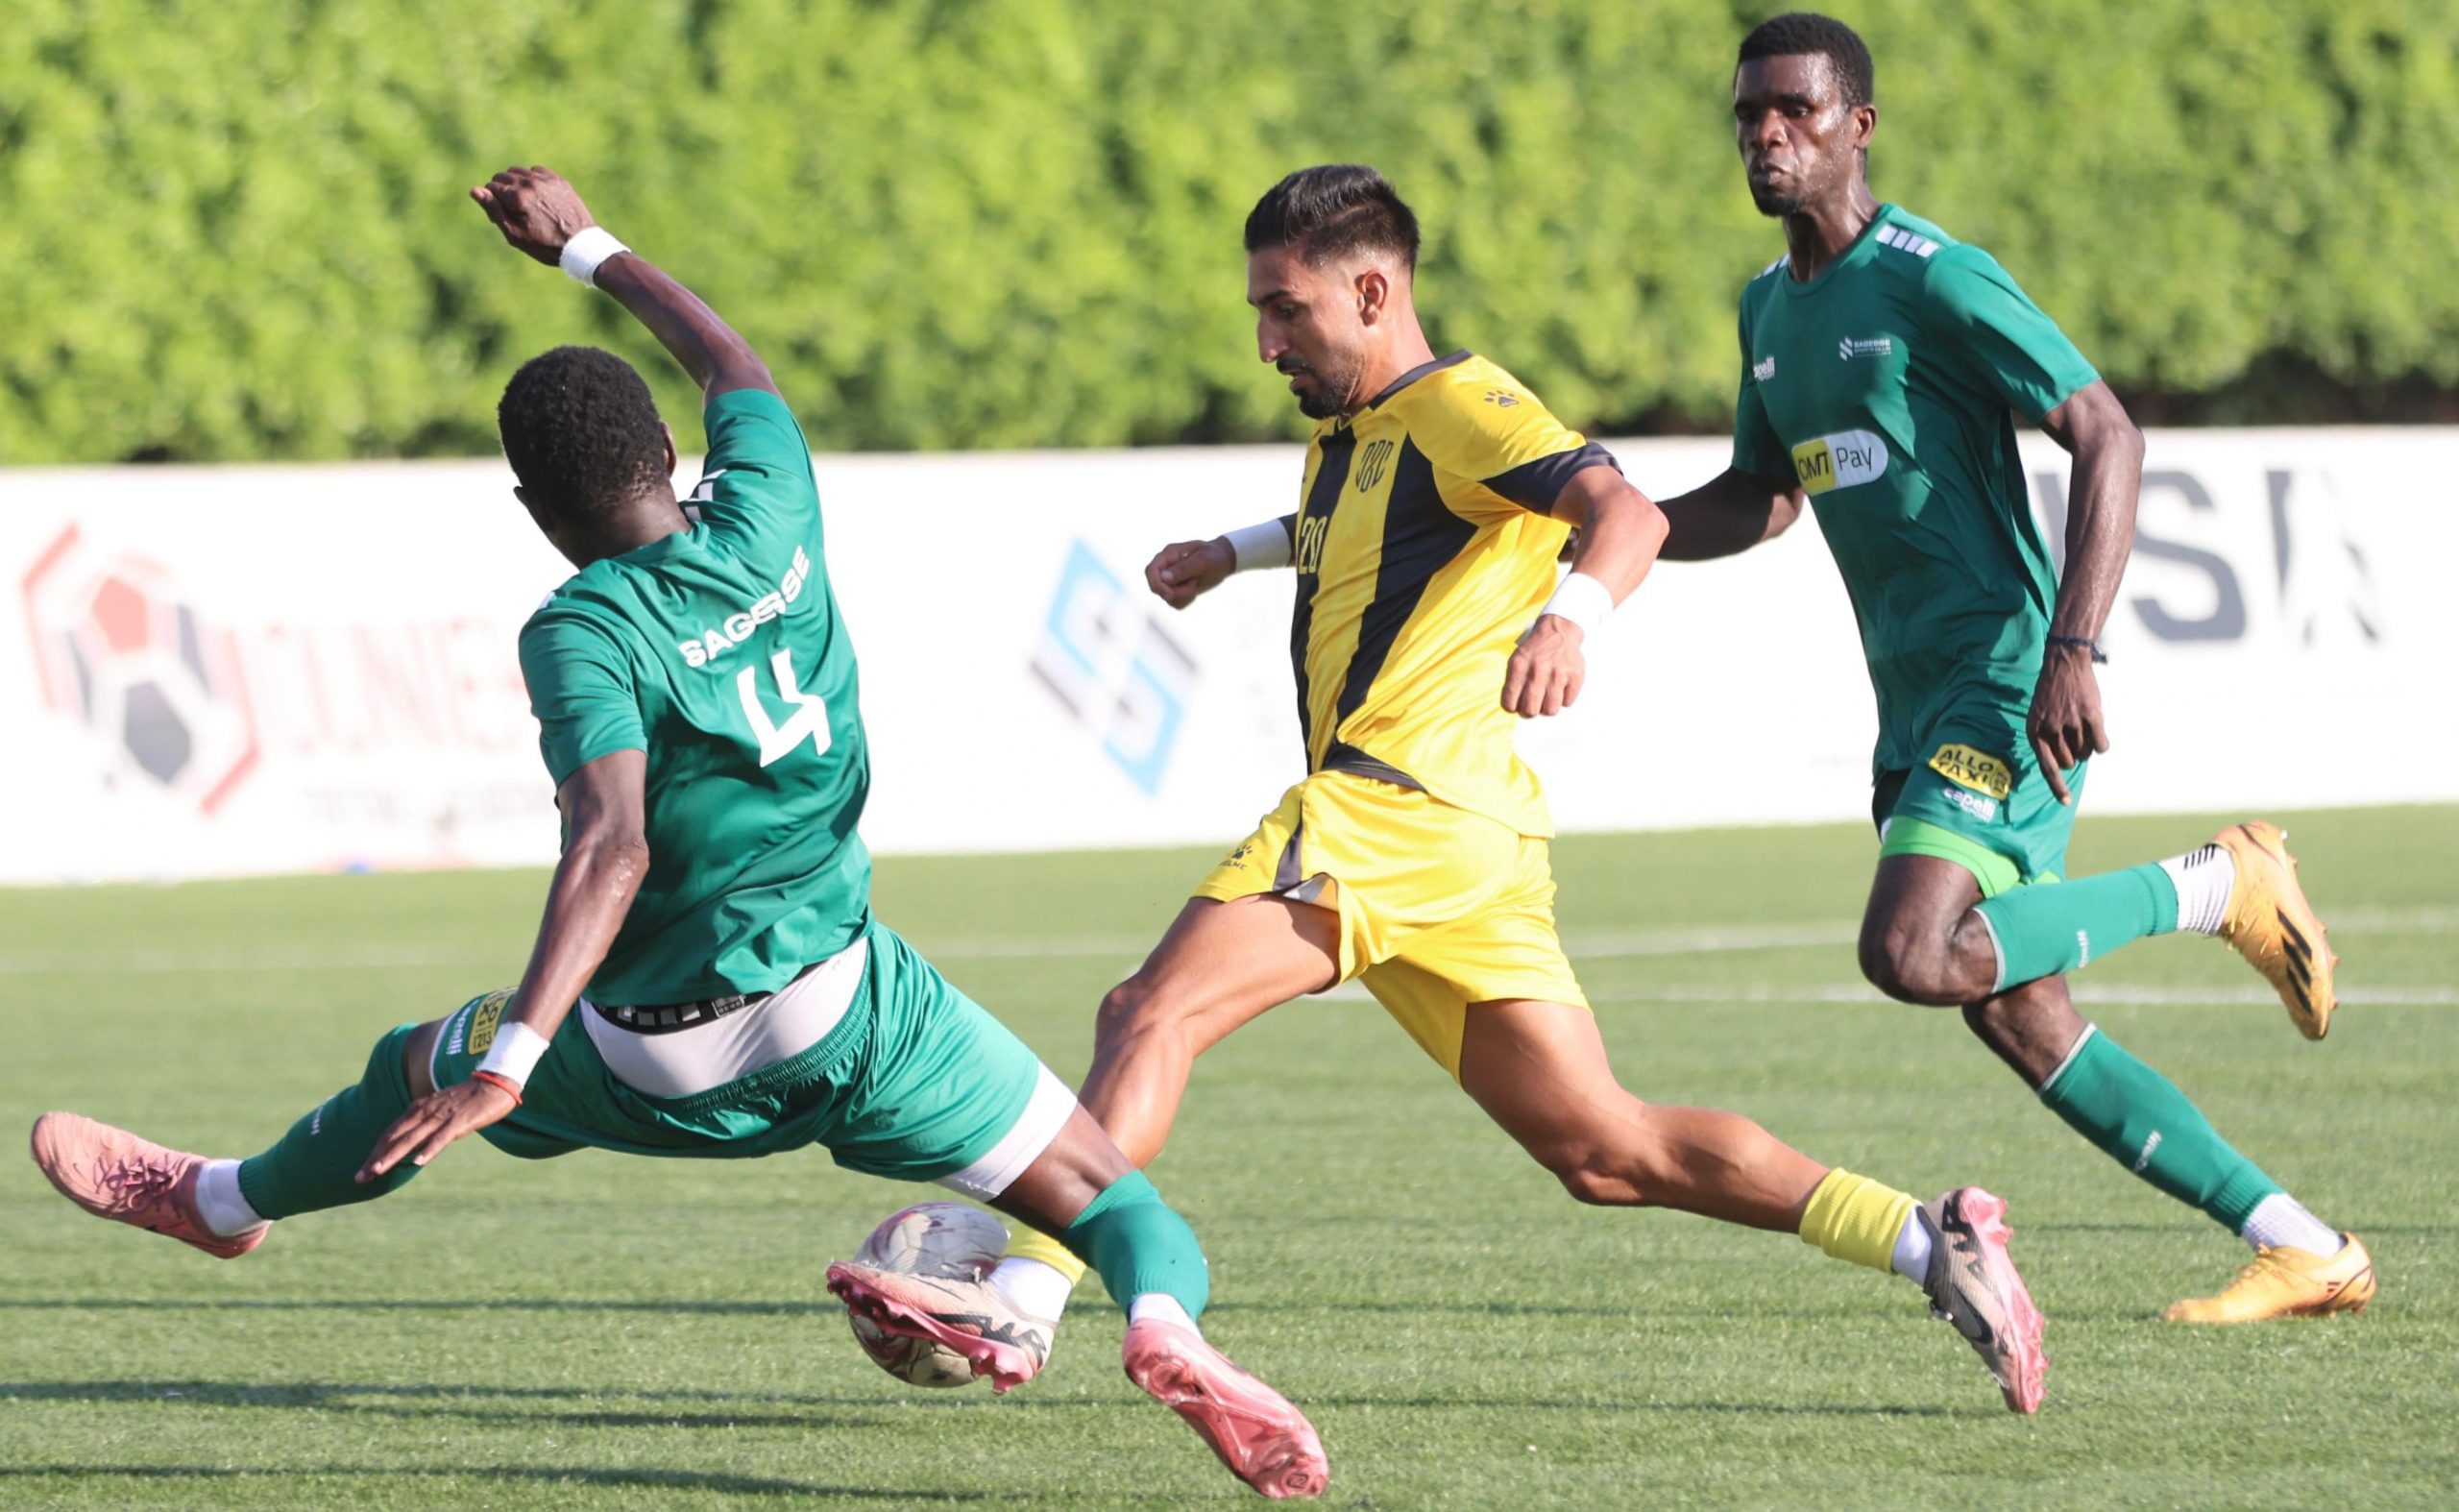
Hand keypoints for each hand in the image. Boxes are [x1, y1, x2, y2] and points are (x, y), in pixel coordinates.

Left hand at [357, 1077, 518, 1181]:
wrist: (496, 1082)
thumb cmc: (470, 1099)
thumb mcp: (441, 1110)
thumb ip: (427, 1124)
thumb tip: (414, 1146)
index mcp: (419, 1108)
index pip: (391, 1132)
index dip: (375, 1152)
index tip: (364, 1170)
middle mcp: (426, 1111)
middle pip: (395, 1137)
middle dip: (376, 1158)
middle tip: (360, 1177)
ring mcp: (442, 1116)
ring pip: (412, 1138)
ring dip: (393, 1155)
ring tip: (378, 1171)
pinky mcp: (460, 1120)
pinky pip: (442, 1137)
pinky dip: (429, 1149)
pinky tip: (418, 1162)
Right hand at [470, 166, 596, 267]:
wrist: (580, 245)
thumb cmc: (545, 245)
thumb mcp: (514, 234)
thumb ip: (494, 210)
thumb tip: (474, 190)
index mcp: (517, 196)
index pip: (491, 187)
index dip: (492, 202)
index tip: (501, 217)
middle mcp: (530, 183)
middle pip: (503, 176)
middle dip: (501, 191)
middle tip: (510, 210)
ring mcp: (546, 180)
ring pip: (518, 171)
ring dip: (514, 183)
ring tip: (522, 203)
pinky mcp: (559, 180)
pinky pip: (537, 171)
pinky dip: (531, 179)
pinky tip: (536, 195)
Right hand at [1145, 538, 1234, 608]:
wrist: (1224, 560)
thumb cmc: (1214, 556)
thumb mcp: (1203, 560)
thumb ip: (1183, 568)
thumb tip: (1164, 577)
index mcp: (1168, 554)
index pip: (1150, 571)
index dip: (1156, 584)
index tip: (1171, 593)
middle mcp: (1165, 566)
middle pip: (1156, 587)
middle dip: (1174, 592)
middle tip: (1193, 586)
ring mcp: (1169, 579)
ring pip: (1166, 597)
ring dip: (1182, 596)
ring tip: (1195, 583)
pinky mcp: (1176, 589)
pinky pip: (1174, 602)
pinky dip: (1185, 600)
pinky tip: (1194, 589)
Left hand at [1502, 616, 1585, 717]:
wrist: (1558, 631)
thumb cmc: (1535, 650)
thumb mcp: (1516, 659)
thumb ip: (1513, 682)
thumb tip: (1513, 707)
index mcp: (1519, 666)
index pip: (1510, 702)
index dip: (1512, 708)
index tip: (1515, 706)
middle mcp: (1538, 670)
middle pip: (1531, 710)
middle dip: (1530, 711)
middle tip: (1532, 706)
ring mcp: (1558, 674)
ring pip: (1551, 710)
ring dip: (1547, 707)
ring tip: (1547, 698)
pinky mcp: (1575, 675)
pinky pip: (1567, 702)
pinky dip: (1564, 699)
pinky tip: (1560, 689)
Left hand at [2026, 642, 2108, 803]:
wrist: (2064, 663)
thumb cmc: (2051, 694)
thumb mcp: (2038, 716)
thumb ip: (2047, 740)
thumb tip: (2064, 766)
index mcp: (2035, 732)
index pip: (2047, 767)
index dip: (2057, 786)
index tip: (2065, 802)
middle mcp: (2051, 730)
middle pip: (2069, 762)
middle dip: (2074, 754)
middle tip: (2073, 736)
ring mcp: (2071, 723)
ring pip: (2086, 754)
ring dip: (2087, 745)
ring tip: (2081, 725)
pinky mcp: (2091, 716)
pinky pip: (2100, 745)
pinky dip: (2101, 743)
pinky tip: (2097, 728)